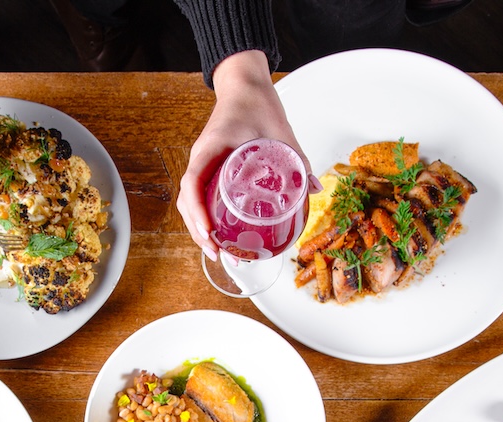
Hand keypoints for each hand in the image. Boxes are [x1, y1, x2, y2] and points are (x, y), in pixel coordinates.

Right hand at [176, 50, 318, 262]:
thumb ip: (297, 160)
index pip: (193, 182)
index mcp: (211, 148)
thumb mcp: (281, 132)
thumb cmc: (258, 104)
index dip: (197, 211)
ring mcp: (202, 165)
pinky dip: (205, 218)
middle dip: (199, 232)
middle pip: (188, 202)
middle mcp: (201, 158)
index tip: (209, 231)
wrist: (244, 87)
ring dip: (200, 230)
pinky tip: (220, 235)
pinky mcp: (208, 169)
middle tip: (219, 253)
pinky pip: (199, 197)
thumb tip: (314, 190)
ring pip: (190, 203)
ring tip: (219, 252)